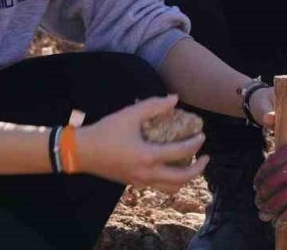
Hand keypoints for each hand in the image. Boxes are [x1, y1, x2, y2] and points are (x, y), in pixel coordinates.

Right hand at [77, 95, 208, 193]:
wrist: (81, 152)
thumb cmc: (105, 132)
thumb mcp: (129, 114)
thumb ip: (154, 105)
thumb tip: (174, 98)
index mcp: (147, 156)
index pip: (181, 152)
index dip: (196, 143)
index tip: (202, 135)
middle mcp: (146, 173)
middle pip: (182, 178)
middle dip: (198, 168)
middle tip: (206, 156)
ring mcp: (140, 181)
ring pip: (171, 188)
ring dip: (186, 179)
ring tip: (192, 166)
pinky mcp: (134, 183)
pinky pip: (159, 187)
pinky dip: (171, 180)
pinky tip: (170, 166)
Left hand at [254, 141, 286, 222]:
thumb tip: (286, 168)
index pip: (271, 164)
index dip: (261, 176)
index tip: (257, 184)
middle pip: (273, 183)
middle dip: (263, 194)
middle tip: (258, 202)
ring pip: (281, 198)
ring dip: (270, 208)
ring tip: (264, 214)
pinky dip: (285, 217)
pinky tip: (280, 222)